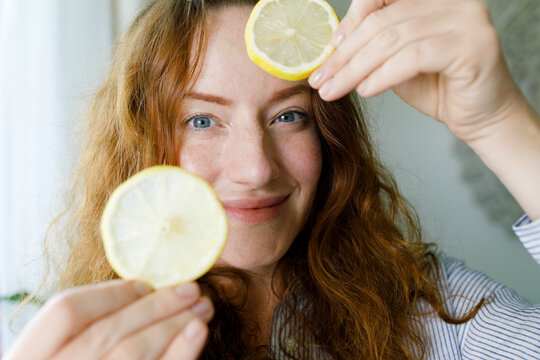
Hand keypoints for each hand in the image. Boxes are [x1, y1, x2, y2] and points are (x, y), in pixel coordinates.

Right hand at [4, 280, 213, 359]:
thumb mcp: (63, 350)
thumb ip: (89, 328)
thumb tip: (143, 293)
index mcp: (30, 356)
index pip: (66, 311)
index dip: (109, 294)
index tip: (145, 285)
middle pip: (109, 331)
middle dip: (156, 306)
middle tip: (191, 289)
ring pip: (133, 352)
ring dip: (173, 324)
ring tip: (202, 308)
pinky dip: (178, 353)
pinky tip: (196, 334)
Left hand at [309, 0, 528, 141]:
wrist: (482, 119)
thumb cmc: (439, 89)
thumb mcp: (398, 62)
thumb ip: (375, 46)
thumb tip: (333, 45)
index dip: (350, 22)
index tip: (328, 51)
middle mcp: (454, 1)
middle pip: (382, 21)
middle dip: (344, 54)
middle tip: (320, 79)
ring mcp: (466, 20)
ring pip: (392, 40)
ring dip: (355, 69)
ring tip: (334, 90)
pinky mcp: (472, 46)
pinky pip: (412, 58)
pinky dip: (382, 76)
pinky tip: (364, 91)